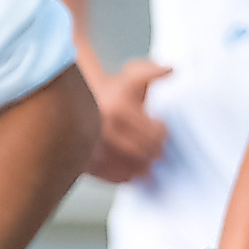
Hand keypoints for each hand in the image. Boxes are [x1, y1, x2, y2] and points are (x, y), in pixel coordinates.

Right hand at [85, 58, 173, 184]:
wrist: (76, 102)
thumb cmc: (109, 92)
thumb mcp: (130, 75)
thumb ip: (151, 71)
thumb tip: (172, 70)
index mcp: (120, 110)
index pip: (157, 134)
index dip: (163, 133)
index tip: (160, 129)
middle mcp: (106, 131)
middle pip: (147, 155)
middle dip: (156, 152)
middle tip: (156, 147)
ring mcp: (95, 150)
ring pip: (134, 170)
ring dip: (144, 166)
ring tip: (145, 157)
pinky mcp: (88, 165)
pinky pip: (118, 178)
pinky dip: (128, 175)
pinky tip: (130, 164)